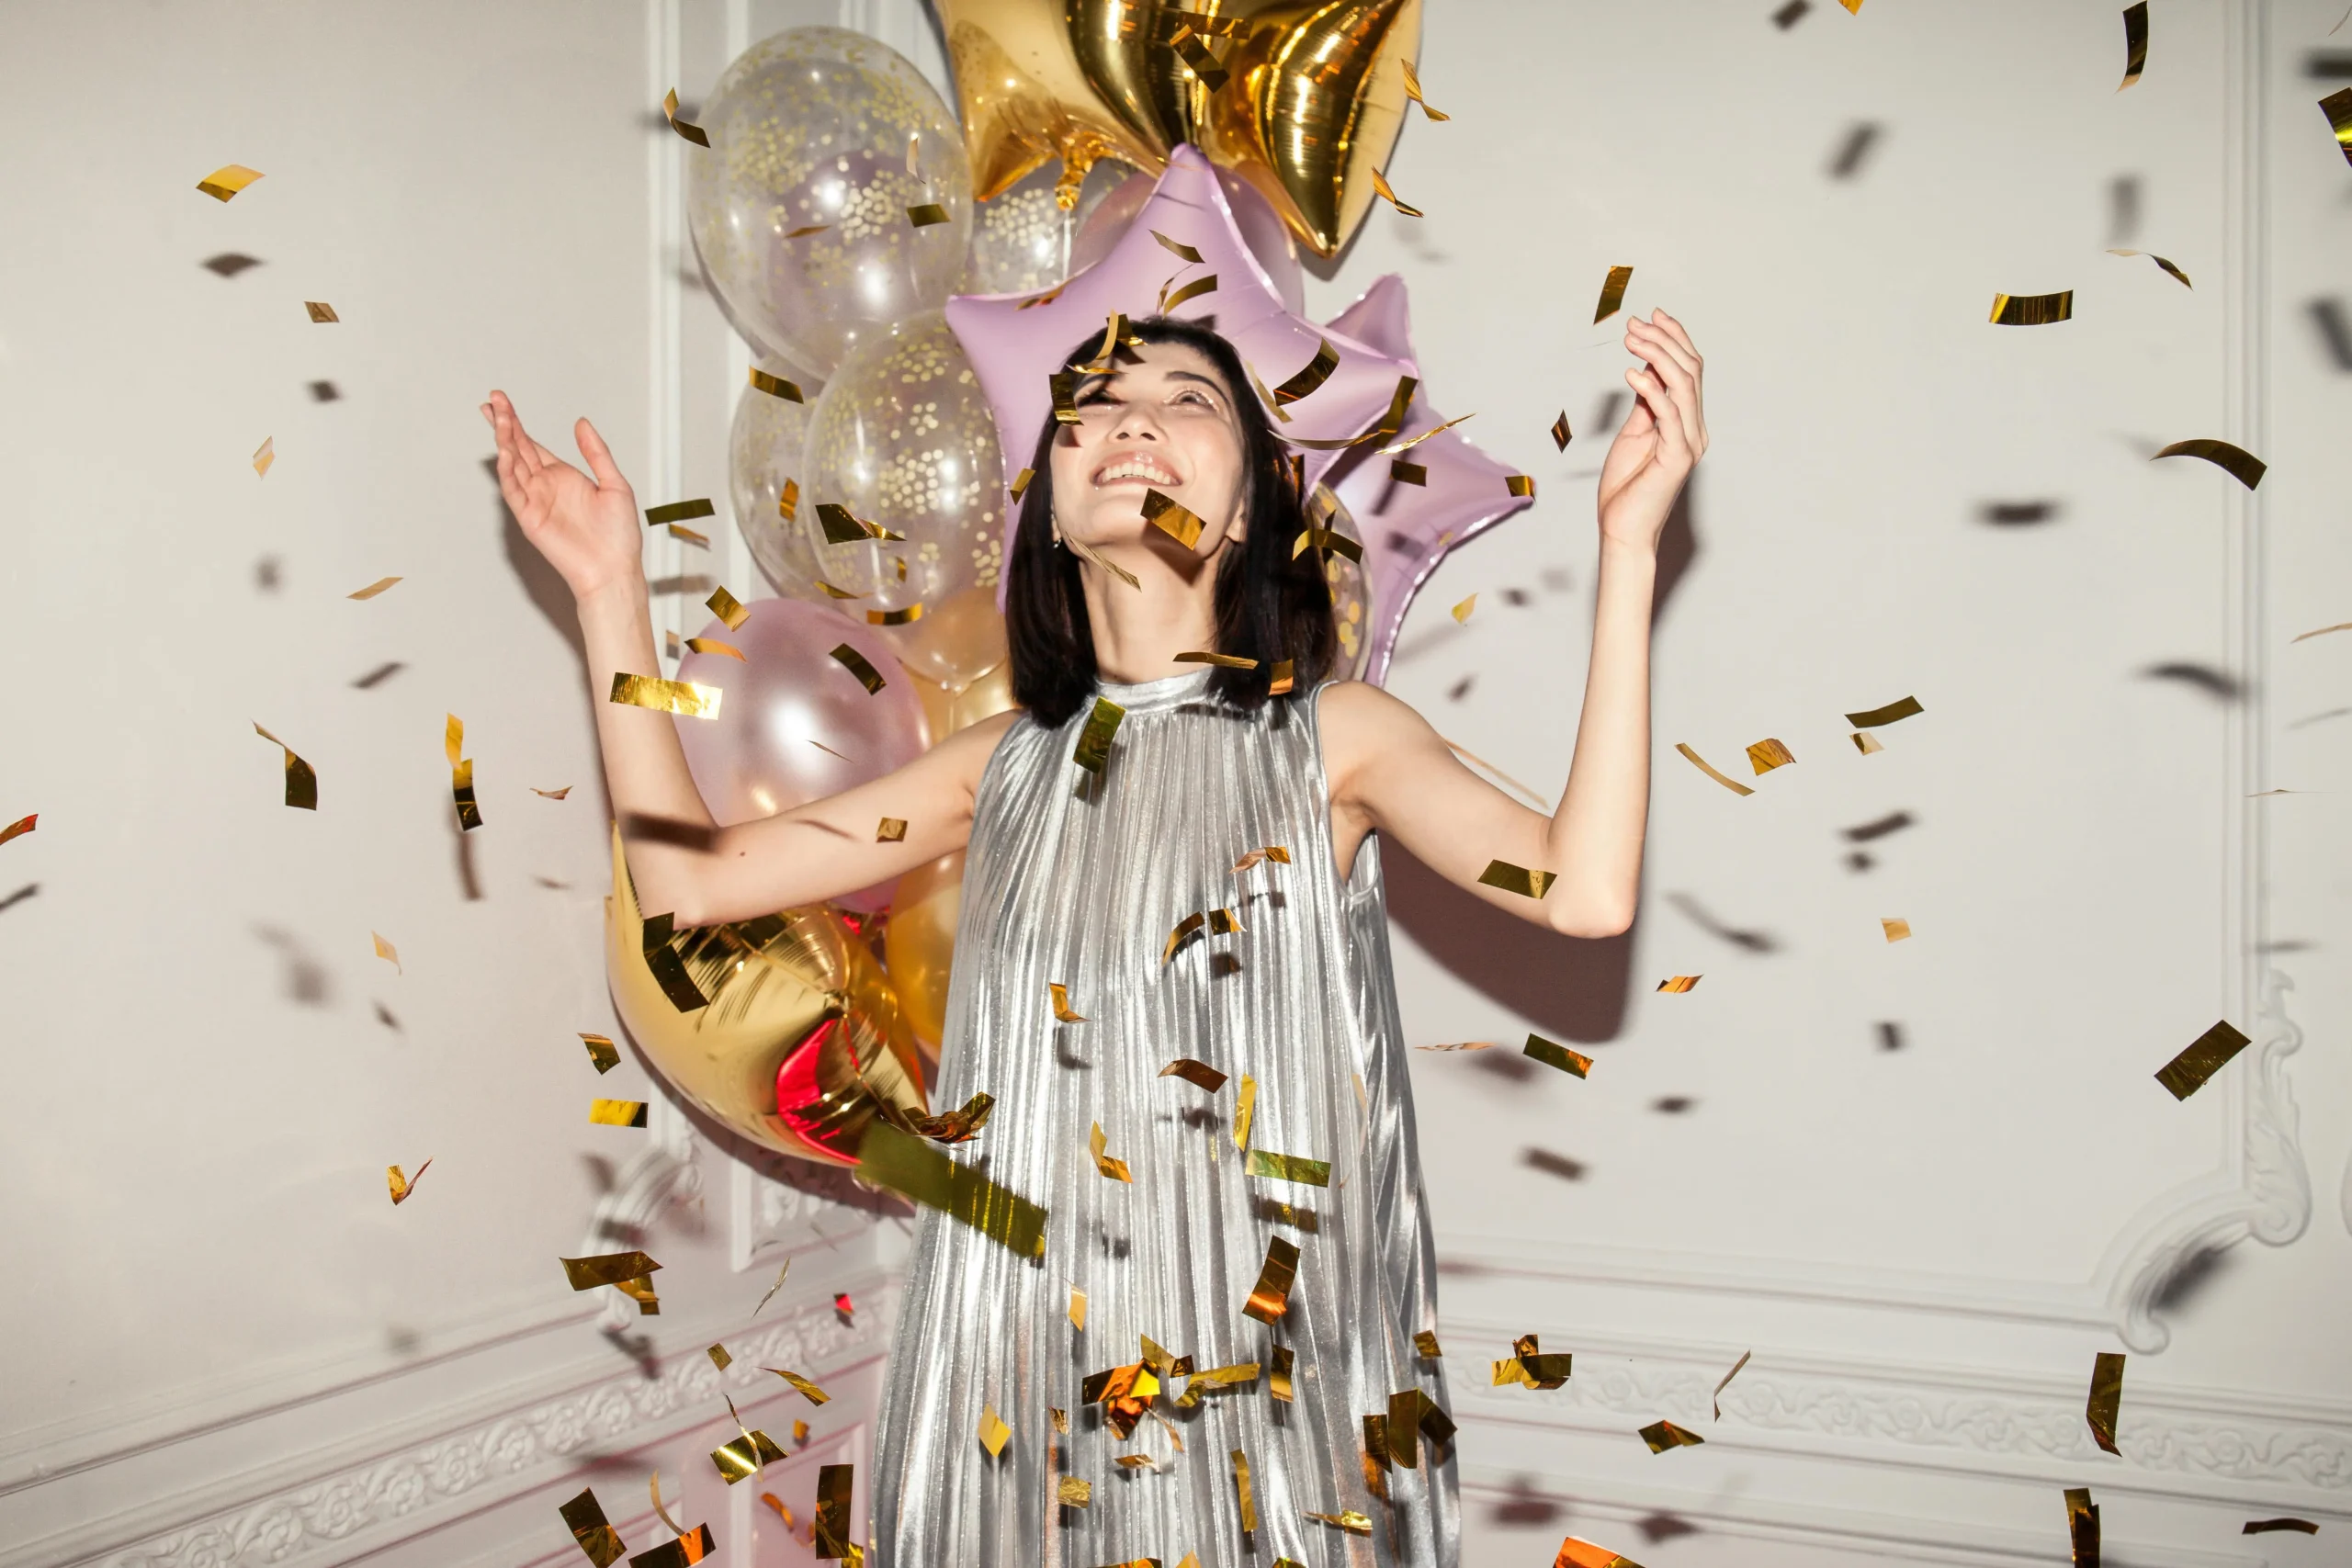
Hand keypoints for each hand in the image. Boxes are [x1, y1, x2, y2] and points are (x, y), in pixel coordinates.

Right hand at [482, 391, 643, 601]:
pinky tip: (505, 452)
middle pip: (518, 449)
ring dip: (504, 441)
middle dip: (504, 424)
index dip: (516, 423)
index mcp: (563, 477)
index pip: (532, 444)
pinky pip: (514, 491)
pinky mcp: (530, 518)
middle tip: (492, 399)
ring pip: (513, 465)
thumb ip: (596, 453)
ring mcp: (535, 501)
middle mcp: (546, 487)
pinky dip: (507, 471)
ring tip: (496, 416)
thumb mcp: (615, 484)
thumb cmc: (619, 535)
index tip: (501, 402)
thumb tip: (581, 423)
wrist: (614, 568)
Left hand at [1596, 310, 1707, 552]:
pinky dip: (1651, 389)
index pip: (1689, 370)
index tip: (1652, 316)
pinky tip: (1631, 373)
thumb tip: (1646, 369)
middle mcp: (1695, 429)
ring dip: (1657, 356)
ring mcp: (1689, 443)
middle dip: (1664, 340)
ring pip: (1684, 385)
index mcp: (1688, 422)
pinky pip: (1669, 414)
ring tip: (1633, 339)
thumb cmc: (1627, 487)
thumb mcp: (1635, 434)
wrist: (1624, 529)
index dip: (1674, 339)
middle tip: (1636, 323)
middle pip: (1690, 371)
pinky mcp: (1677, 457)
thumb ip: (1645, 404)